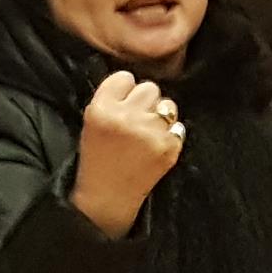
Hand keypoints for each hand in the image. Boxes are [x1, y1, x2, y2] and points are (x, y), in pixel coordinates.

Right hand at [72, 70, 183, 238]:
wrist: (107, 195)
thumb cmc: (98, 157)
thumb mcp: (92, 123)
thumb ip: (112, 100)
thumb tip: (137, 81)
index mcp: (101, 109)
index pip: (124, 77)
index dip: (125, 89)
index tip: (123, 101)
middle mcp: (126, 117)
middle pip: (150, 87)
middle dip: (145, 101)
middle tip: (137, 119)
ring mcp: (150, 132)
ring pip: (168, 104)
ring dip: (161, 115)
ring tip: (147, 133)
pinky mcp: (170, 146)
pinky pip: (179, 126)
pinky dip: (171, 134)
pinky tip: (156, 147)